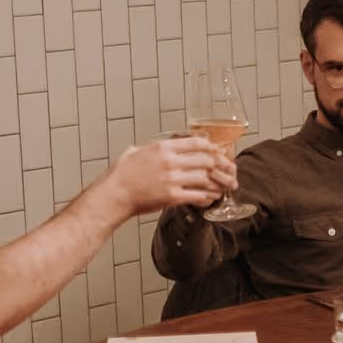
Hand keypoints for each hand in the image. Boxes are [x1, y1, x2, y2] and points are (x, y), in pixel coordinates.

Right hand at [101, 138, 239, 215]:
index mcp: (163, 147)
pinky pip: (197, 195)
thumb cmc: (121, 176)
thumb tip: (156, 148)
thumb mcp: (134, 153)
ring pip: (205, 178)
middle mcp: (169, 161)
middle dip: (221, 167)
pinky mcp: (172, 196)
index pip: (197, 143)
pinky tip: (210, 199)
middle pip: (206, 160)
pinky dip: (207, 197)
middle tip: (229, 173)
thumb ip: (149, 148)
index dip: (212, 148)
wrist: (114, 194)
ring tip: (224, 188)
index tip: (219, 154)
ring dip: (217, 184)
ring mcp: (172, 179)